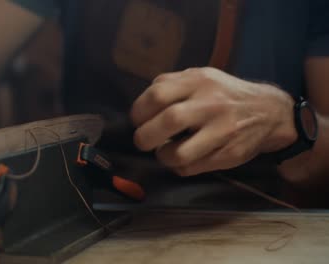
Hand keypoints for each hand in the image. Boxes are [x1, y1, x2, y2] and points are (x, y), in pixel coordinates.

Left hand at [131, 67, 297, 175]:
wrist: (269, 111)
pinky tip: (182, 158)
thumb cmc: (224, 93)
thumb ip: (171, 83)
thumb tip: (142, 103)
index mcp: (199, 81)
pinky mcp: (230, 154)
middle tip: (142, 141)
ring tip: (164, 152)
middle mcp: (212, 104)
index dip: (139, 111)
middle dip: (145, 137)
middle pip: (168, 122)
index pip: (157, 95)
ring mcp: (223, 131)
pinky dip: (179, 167)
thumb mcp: (200, 77)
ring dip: (162, 156)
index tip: (138, 120)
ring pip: (179, 154)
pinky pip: (192, 168)